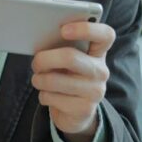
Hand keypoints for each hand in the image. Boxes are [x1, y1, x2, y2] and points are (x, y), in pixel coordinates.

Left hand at [31, 21, 115, 141]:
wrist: (75, 112)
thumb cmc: (67, 76)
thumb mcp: (67, 61)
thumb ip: (61, 47)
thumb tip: (41, 39)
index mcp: (99, 52)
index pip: (105, 35)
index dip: (86, 29)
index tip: (63, 29)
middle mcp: (101, 71)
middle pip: (70, 57)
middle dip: (45, 59)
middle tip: (36, 62)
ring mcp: (95, 91)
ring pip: (55, 80)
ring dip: (39, 79)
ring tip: (38, 79)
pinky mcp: (84, 109)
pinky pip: (52, 98)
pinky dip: (43, 96)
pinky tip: (48, 95)